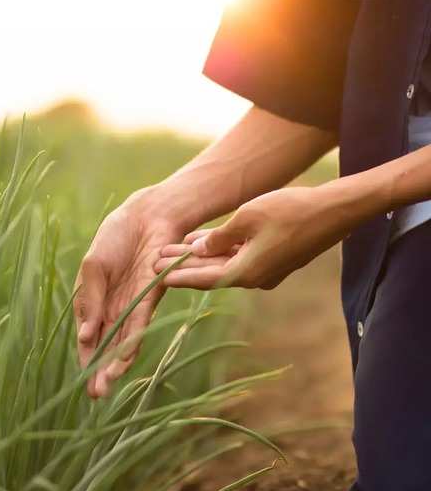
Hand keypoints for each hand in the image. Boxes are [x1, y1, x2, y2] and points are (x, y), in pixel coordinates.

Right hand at [75, 191, 182, 397]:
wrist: (145, 215)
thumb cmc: (115, 237)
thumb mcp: (93, 268)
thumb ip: (89, 300)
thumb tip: (84, 336)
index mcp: (98, 302)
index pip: (89, 337)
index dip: (86, 358)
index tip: (81, 381)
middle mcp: (116, 308)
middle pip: (107, 346)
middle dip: (100, 370)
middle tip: (94, 396)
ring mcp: (134, 305)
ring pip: (123, 342)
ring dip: (115, 365)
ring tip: (105, 386)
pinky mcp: (151, 297)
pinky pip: (140, 324)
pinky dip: (131, 342)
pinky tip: (124, 360)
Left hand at [155, 187, 351, 289]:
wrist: (335, 210)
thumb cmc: (290, 210)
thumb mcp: (247, 218)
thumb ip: (219, 237)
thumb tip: (199, 249)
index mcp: (246, 273)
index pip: (203, 279)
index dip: (177, 276)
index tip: (154, 277)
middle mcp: (255, 278)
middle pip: (210, 273)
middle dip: (183, 266)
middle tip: (155, 261)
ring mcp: (266, 271)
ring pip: (224, 264)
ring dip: (200, 257)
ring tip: (173, 250)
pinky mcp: (274, 260)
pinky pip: (239, 257)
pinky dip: (220, 250)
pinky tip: (202, 241)